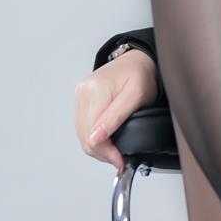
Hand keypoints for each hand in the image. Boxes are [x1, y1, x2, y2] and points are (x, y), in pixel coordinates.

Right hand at [74, 50, 158, 175]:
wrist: (137, 59)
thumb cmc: (140, 74)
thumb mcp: (136, 96)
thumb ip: (115, 117)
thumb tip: (96, 138)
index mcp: (95, 91)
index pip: (91, 134)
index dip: (106, 152)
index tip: (120, 161)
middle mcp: (83, 93)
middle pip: (84, 136)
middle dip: (102, 152)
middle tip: (119, 159)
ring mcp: (80, 96)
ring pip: (82, 134)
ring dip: (98, 147)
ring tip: (115, 152)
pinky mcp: (82, 99)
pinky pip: (83, 126)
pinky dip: (95, 137)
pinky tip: (108, 140)